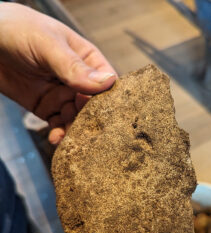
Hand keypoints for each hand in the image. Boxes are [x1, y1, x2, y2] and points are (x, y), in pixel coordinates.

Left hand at [0, 3, 116, 143]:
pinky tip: (58, 138)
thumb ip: (74, 66)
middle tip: (88, 129)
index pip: (106, 82)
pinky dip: (60, 134)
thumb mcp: (47, 44)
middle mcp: (77, 79)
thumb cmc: (16, 29)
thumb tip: (107, 82)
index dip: (108, 98)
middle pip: (94, 105)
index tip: (106, 113)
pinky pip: (59, 125)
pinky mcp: (46, 108)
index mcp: (86, 59)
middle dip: (92, 118)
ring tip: (72, 138)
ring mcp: (62, 95)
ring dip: (76, 129)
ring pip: (77, 118)